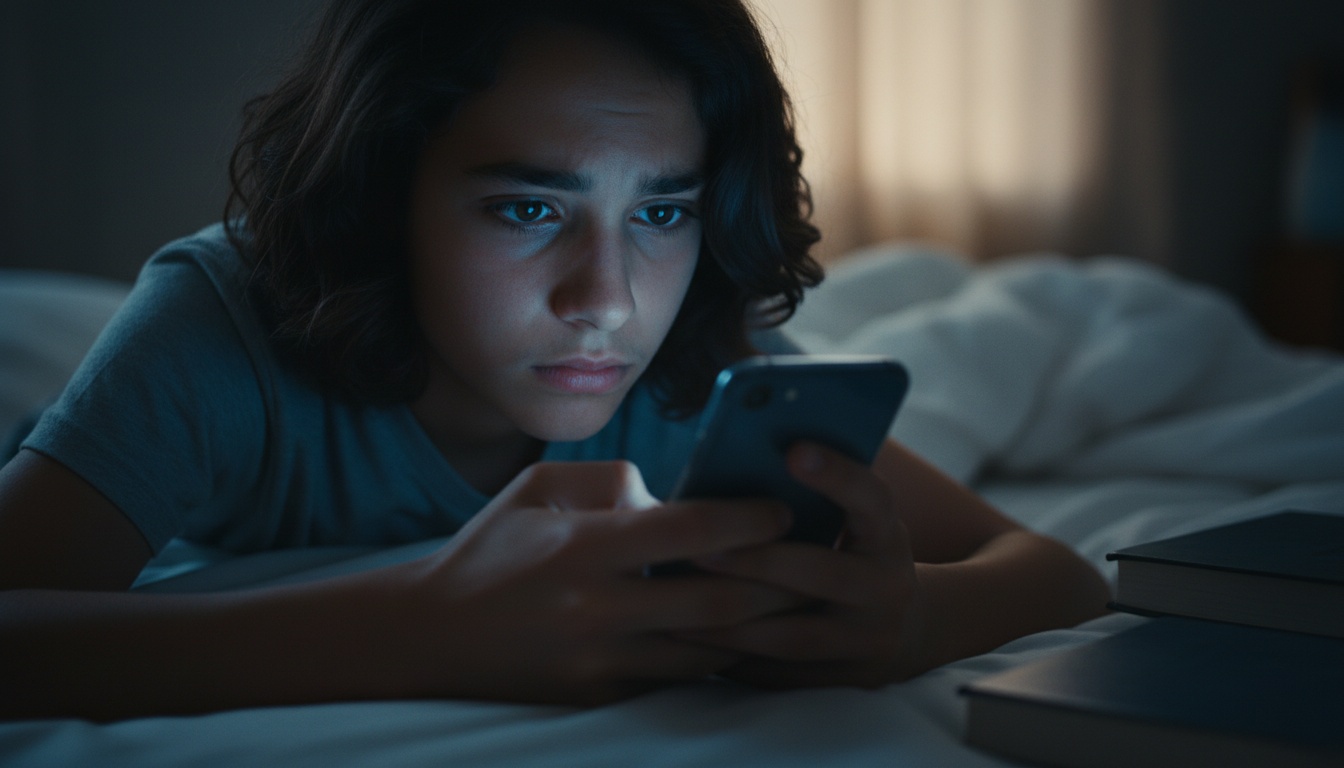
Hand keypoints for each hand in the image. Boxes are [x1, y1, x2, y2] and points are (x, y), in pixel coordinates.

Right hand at [398, 461, 796, 704]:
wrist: (432, 634)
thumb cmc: (492, 548)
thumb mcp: (541, 487)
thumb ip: (615, 481)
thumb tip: (675, 498)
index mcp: (584, 547)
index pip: (690, 532)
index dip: (748, 520)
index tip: (781, 511)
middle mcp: (598, 610)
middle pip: (717, 603)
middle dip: (775, 583)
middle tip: (809, 562)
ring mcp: (600, 662)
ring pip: (706, 651)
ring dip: (755, 627)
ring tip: (793, 601)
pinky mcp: (599, 695)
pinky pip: (675, 678)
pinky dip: (710, 656)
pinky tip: (739, 635)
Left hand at [674, 443, 928, 688]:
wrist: (906, 629)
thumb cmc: (854, 552)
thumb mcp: (854, 520)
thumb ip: (815, 498)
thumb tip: (736, 458)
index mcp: (888, 534)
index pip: (870, 498)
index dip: (836, 474)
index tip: (792, 450)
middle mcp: (887, 587)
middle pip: (818, 573)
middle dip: (755, 560)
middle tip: (697, 548)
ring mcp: (867, 639)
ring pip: (792, 635)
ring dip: (730, 619)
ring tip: (675, 601)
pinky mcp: (841, 680)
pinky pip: (779, 672)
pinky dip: (733, 654)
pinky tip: (688, 638)